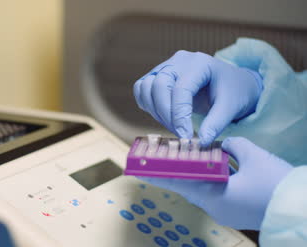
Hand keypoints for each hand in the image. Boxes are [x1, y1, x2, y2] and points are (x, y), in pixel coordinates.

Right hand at [133, 51, 262, 145]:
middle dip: (166, 114)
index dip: (180, 116)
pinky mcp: (156, 76)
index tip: (186, 137)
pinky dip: (147, 106)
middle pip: (158, 86)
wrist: (228, 83)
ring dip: (155, 112)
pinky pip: (141, 90)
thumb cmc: (232, 91)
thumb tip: (202, 142)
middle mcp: (179, 61)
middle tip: (179, 134)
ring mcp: (165, 67)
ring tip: (173, 126)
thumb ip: (216, 123)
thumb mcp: (230, 107)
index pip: (181, 90)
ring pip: (145, 87)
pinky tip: (164, 117)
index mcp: (199, 63)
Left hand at [139, 137, 292, 229]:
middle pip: (186, 185)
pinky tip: (204, 168)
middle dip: (171, 171)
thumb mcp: (253, 156)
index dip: (157, 173)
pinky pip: (213, 193)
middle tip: (155, 159)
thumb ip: (231, 145)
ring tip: (175, 160)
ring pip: (199, 189)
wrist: (300, 208)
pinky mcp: (232, 210)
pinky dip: (205, 180)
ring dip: (189, 174)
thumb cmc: (277, 184)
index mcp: (214, 196)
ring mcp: (223, 211)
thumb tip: (221, 145)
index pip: (178, 181)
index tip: (138, 168)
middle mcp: (214, 207)